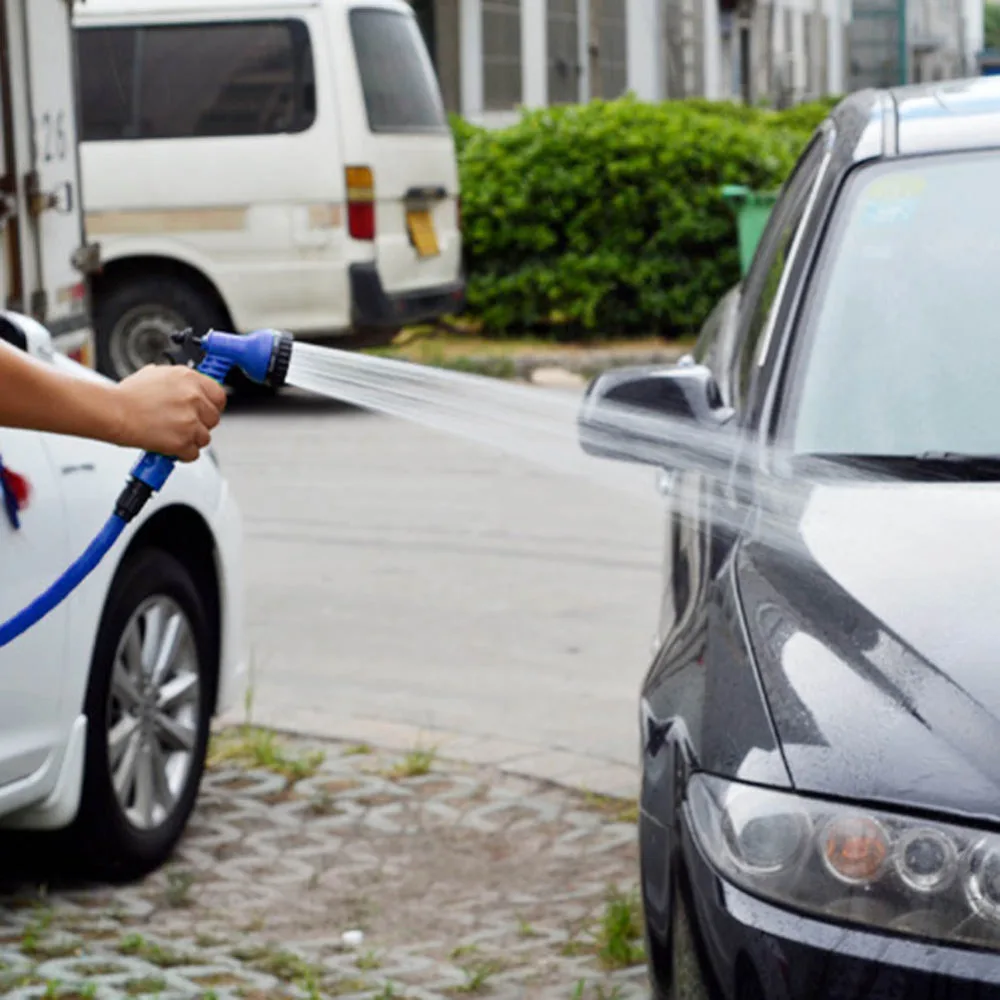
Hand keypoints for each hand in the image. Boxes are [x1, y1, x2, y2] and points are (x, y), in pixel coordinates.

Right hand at [110, 365, 227, 461]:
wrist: (113, 411)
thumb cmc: (128, 396)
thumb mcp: (156, 375)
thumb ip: (178, 381)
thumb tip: (187, 386)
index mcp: (189, 379)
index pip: (219, 395)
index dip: (212, 406)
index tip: (206, 411)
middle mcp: (193, 397)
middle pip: (214, 419)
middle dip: (200, 424)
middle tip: (182, 425)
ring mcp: (190, 420)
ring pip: (205, 438)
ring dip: (190, 440)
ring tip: (170, 435)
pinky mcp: (183, 440)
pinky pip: (193, 454)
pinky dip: (181, 454)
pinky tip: (168, 446)